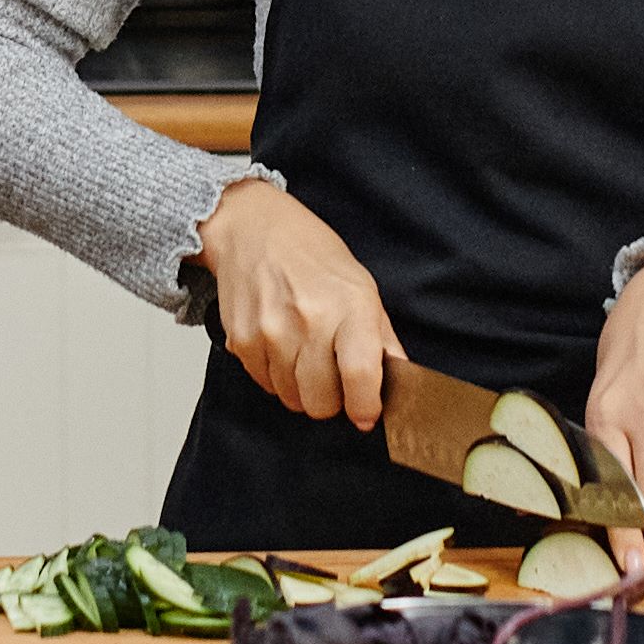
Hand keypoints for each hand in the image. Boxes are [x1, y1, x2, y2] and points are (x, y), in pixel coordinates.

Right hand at [195, 175, 399, 430]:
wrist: (254, 229)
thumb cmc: (313, 257)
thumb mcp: (361, 287)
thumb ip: (382, 339)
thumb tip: (401, 384)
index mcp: (350, 306)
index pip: (359, 374)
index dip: (365, 406)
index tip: (366, 414)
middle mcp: (309, 320)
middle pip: (321, 402)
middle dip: (331, 400)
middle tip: (332, 378)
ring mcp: (271, 332)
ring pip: (292, 399)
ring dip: (301, 388)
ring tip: (303, 353)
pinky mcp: (242, 341)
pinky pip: (265, 385)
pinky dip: (275, 376)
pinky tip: (280, 345)